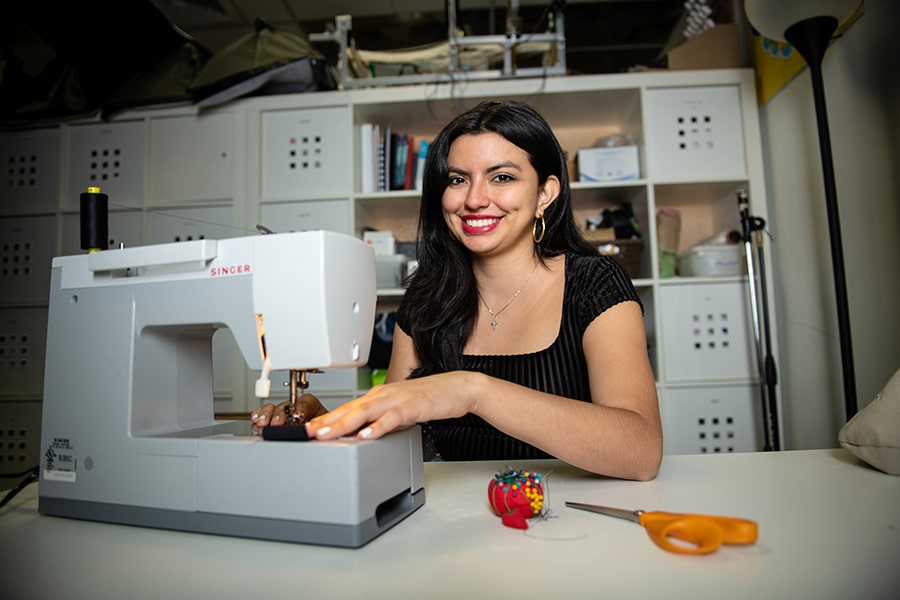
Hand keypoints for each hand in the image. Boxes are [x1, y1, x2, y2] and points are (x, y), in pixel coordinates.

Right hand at [250, 393, 328, 430]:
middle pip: (285, 405)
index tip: (297, 418)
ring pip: (272, 409)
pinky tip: (256, 421)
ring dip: (267, 415)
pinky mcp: (272, 421)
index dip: (300, 409)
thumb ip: (323, 427)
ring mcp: (283, 414)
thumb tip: (317, 430)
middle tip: (278, 423)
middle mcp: (296, 408)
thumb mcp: (327, 427)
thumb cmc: (324, 432)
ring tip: (263, 422)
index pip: (305, 402)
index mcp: (312, 405)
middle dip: (280, 414)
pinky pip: (262, 415)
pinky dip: (258, 417)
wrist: (323, 437)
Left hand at [306, 371, 480, 440]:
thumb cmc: (429, 398)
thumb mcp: (399, 409)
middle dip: (328, 421)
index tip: (310, 428)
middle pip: (351, 409)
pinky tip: (365, 436)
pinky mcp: (412, 407)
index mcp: (379, 395)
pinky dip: (377, 427)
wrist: (457, 388)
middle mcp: (384, 395)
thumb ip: (380, 418)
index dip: (328, 418)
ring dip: (344, 423)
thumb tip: (362, 431)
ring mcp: (397, 400)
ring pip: (365, 412)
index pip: (348, 408)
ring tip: (327, 435)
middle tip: (309, 432)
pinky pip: (391, 418)